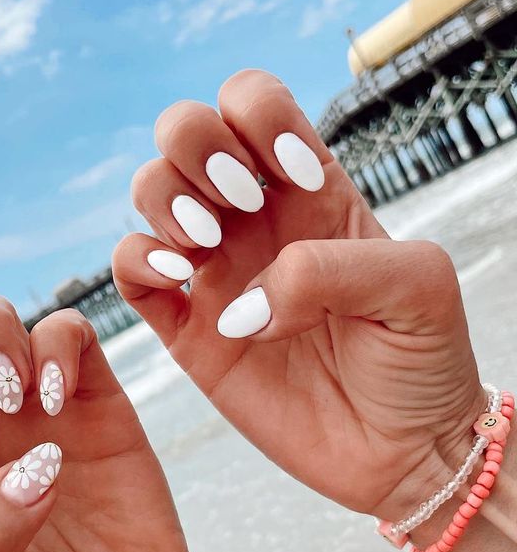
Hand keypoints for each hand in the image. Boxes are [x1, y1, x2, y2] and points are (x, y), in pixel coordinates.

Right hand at [112, 69, 485, 523]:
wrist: (400, 448)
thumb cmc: (419, 361)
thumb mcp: (415, 287)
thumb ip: (330, 266)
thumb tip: (243, 300)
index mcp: (310, 190)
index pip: (254, 103)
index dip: (258, 116)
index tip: (293, 179)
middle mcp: (252, 221)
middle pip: (187, 132)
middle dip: (197, 149)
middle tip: (236, 206)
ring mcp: (214, 272)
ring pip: (149, 191)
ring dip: (164, 200)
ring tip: (206, 247)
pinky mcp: (187, 328)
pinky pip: (132, 272)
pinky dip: (138, 260)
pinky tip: (180, 278)